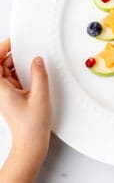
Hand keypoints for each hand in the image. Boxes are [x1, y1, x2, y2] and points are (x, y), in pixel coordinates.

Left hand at [0, 38, 50, 181]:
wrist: (31, 141)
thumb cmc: (32, 125)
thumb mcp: (40, 96)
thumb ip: (39, 75)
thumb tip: (37, 60)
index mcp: (1, 90)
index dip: (1, 50)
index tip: (11, 42)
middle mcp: (1, 91)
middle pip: (0, 65)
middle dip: (11, 55)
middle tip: (25, 49)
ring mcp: (6, 93)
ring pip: (7, 70)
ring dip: (17, 64)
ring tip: (32, 62)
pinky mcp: (13, 95)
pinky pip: (14, 77)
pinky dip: (22, 72)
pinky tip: (33, 72)